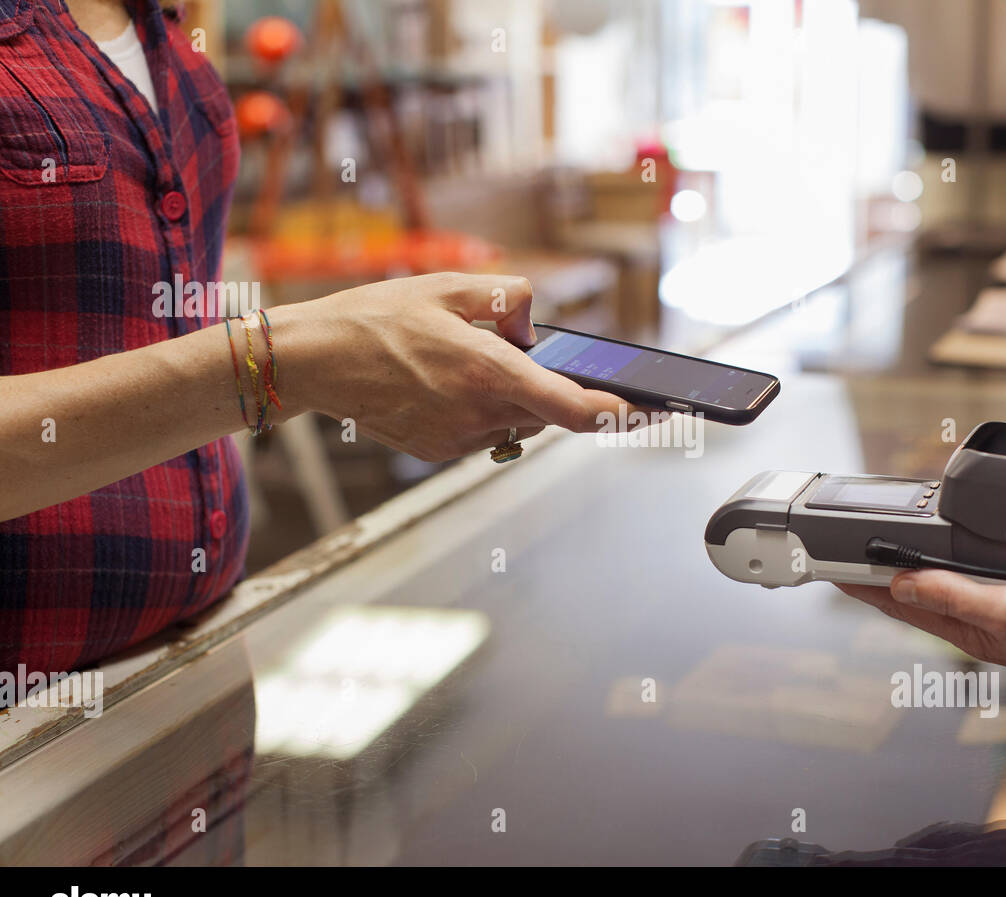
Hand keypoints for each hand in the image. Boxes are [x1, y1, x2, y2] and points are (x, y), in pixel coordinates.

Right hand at [274, 272, 631, 461]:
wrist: (314, 360)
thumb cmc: (376, 318)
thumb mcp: (450, 286)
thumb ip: (510, 298)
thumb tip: (536, 323)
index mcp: (488, 373)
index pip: (571, 409)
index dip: (613, 415)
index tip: (641, 413)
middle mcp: (479, 414)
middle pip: (547, 414)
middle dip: (556, 393)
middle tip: (546, 366)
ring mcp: (457, 440)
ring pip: (514, 424)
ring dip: (513, 399)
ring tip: (467, 362)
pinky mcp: (438, 452)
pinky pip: (482, 433)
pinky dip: (481, 411)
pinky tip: (446, 384)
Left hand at [838, 572, 1005, 706]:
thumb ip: (957, 596)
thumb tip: (903, 584)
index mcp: (969, 629)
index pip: (900, 604)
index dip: (863, 584)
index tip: (829, 568)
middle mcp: (980, 624)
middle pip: (915, 597)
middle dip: (878, 579)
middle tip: (846, 558)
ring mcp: (1003, 615)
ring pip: (944, 590)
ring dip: (912, 573)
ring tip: (884, 557)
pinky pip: (977, 584)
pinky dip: (956, 570)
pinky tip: (957, 562)